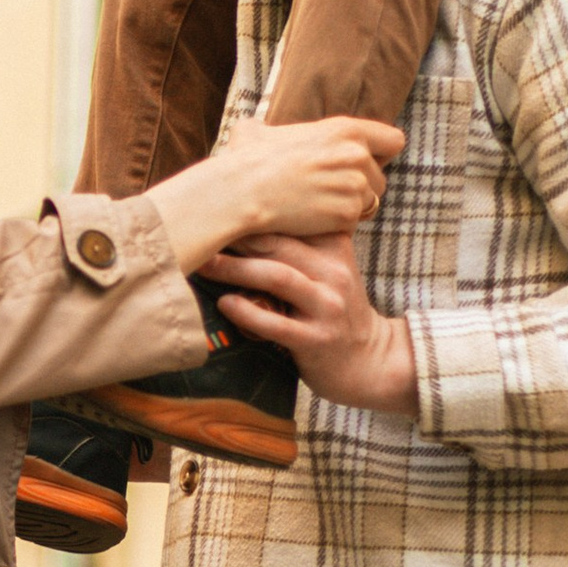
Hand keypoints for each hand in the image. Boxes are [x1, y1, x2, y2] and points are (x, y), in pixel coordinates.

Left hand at [204, 233, 419, 418]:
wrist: (368, 359)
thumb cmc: (333, 307)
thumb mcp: (330, 267)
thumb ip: (300, 242)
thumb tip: (245, 214)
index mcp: (335, 248)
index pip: (292, 221)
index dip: (252, 213)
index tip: (218, 207)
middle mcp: (334, 273)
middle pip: (278, 243)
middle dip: (235, 237)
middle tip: (199, 233)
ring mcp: (327, 306)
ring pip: (277, 277)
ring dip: (235, 269)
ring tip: (205, 266)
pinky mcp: (316, 340)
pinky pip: (275, 323)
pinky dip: (246, 312)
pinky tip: (224, 305)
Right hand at [220, 115, 402, 240]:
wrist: (242, 191)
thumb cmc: (246, 160)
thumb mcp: (262, 130)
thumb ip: (274, 129)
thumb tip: (256, 130)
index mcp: (346, 129)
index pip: (394, 141)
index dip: (379, 155)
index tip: (361, 164)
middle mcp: (358, 154)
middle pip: (380, 179)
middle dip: (358, 188)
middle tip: (325, 192)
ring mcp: (355, 185)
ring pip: (369, 204)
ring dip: (348, 208)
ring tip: (315, 205)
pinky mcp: (347, 213)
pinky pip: (353, 224)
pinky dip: (336, 226)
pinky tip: (311, 218)